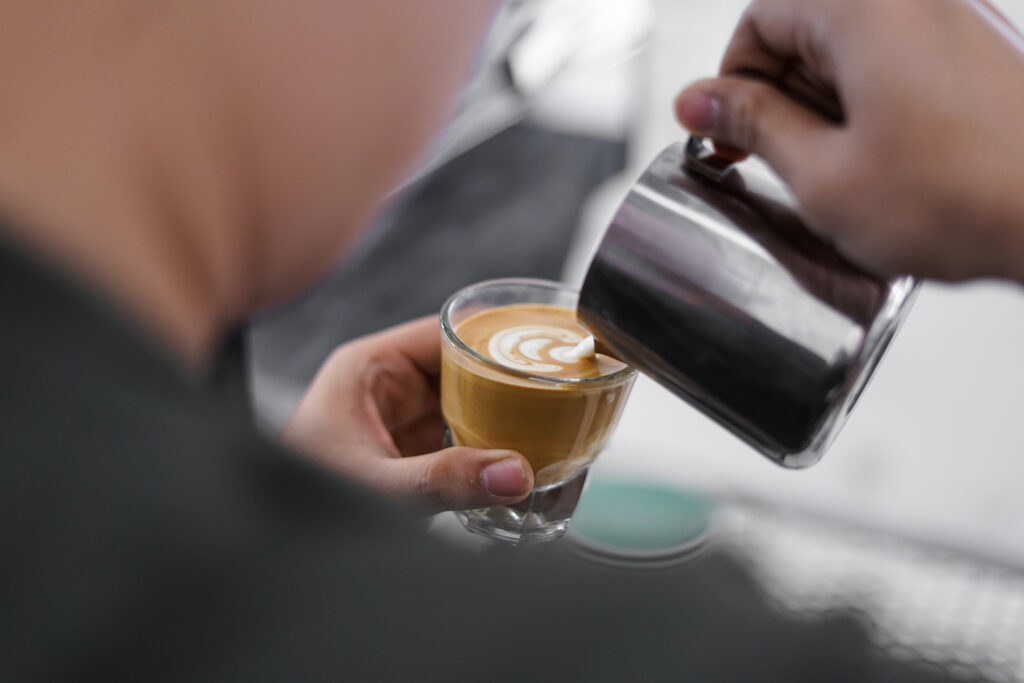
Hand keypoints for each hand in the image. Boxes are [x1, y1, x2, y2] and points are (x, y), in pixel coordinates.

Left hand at [281, 317, 533, 512]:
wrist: (278, 546)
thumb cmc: (301, 501)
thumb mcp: (376, 487)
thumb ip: (442, 481)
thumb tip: (514, 474)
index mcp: (370, 368)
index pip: (445, 333)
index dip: (493, 337)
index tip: (540, 347)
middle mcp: (388, 386)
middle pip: (464, 366)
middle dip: (508, 380)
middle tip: (558, 392)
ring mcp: (402, 420)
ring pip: (467, 403)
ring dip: (502, 416)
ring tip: (552, 423)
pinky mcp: (411, 453)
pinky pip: (460, 439)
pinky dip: (489, 448)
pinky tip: (519, 459)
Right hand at [674, 0, 1023, 282]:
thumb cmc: (964, 196)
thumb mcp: (821, 174)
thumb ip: (751, 125)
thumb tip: (699, 101)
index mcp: (862, 8)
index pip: (758, 19)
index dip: (730, 84)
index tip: (725, 132)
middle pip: (804, 27)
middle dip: (775, 95)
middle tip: (772, 160)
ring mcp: (951, 17)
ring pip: (849, 47)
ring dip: (822, 105)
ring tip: (834, 170)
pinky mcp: (977, 47)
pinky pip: (896, 58)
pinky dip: (868, 103)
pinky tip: (877, 160)